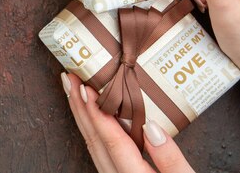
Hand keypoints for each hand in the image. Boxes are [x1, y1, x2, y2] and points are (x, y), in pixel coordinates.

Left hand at [61, 73, 194, 172]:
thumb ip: (171, 160)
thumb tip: (152, 127)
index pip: (111, 141)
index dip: (96, 113)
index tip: (85, 87)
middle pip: (94, 141)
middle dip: (80, 107)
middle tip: (69, 78)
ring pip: (93, 146)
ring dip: (82, 116)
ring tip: (73, 90)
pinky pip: (99, 151)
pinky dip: (92, 129)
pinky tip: (90, 116)